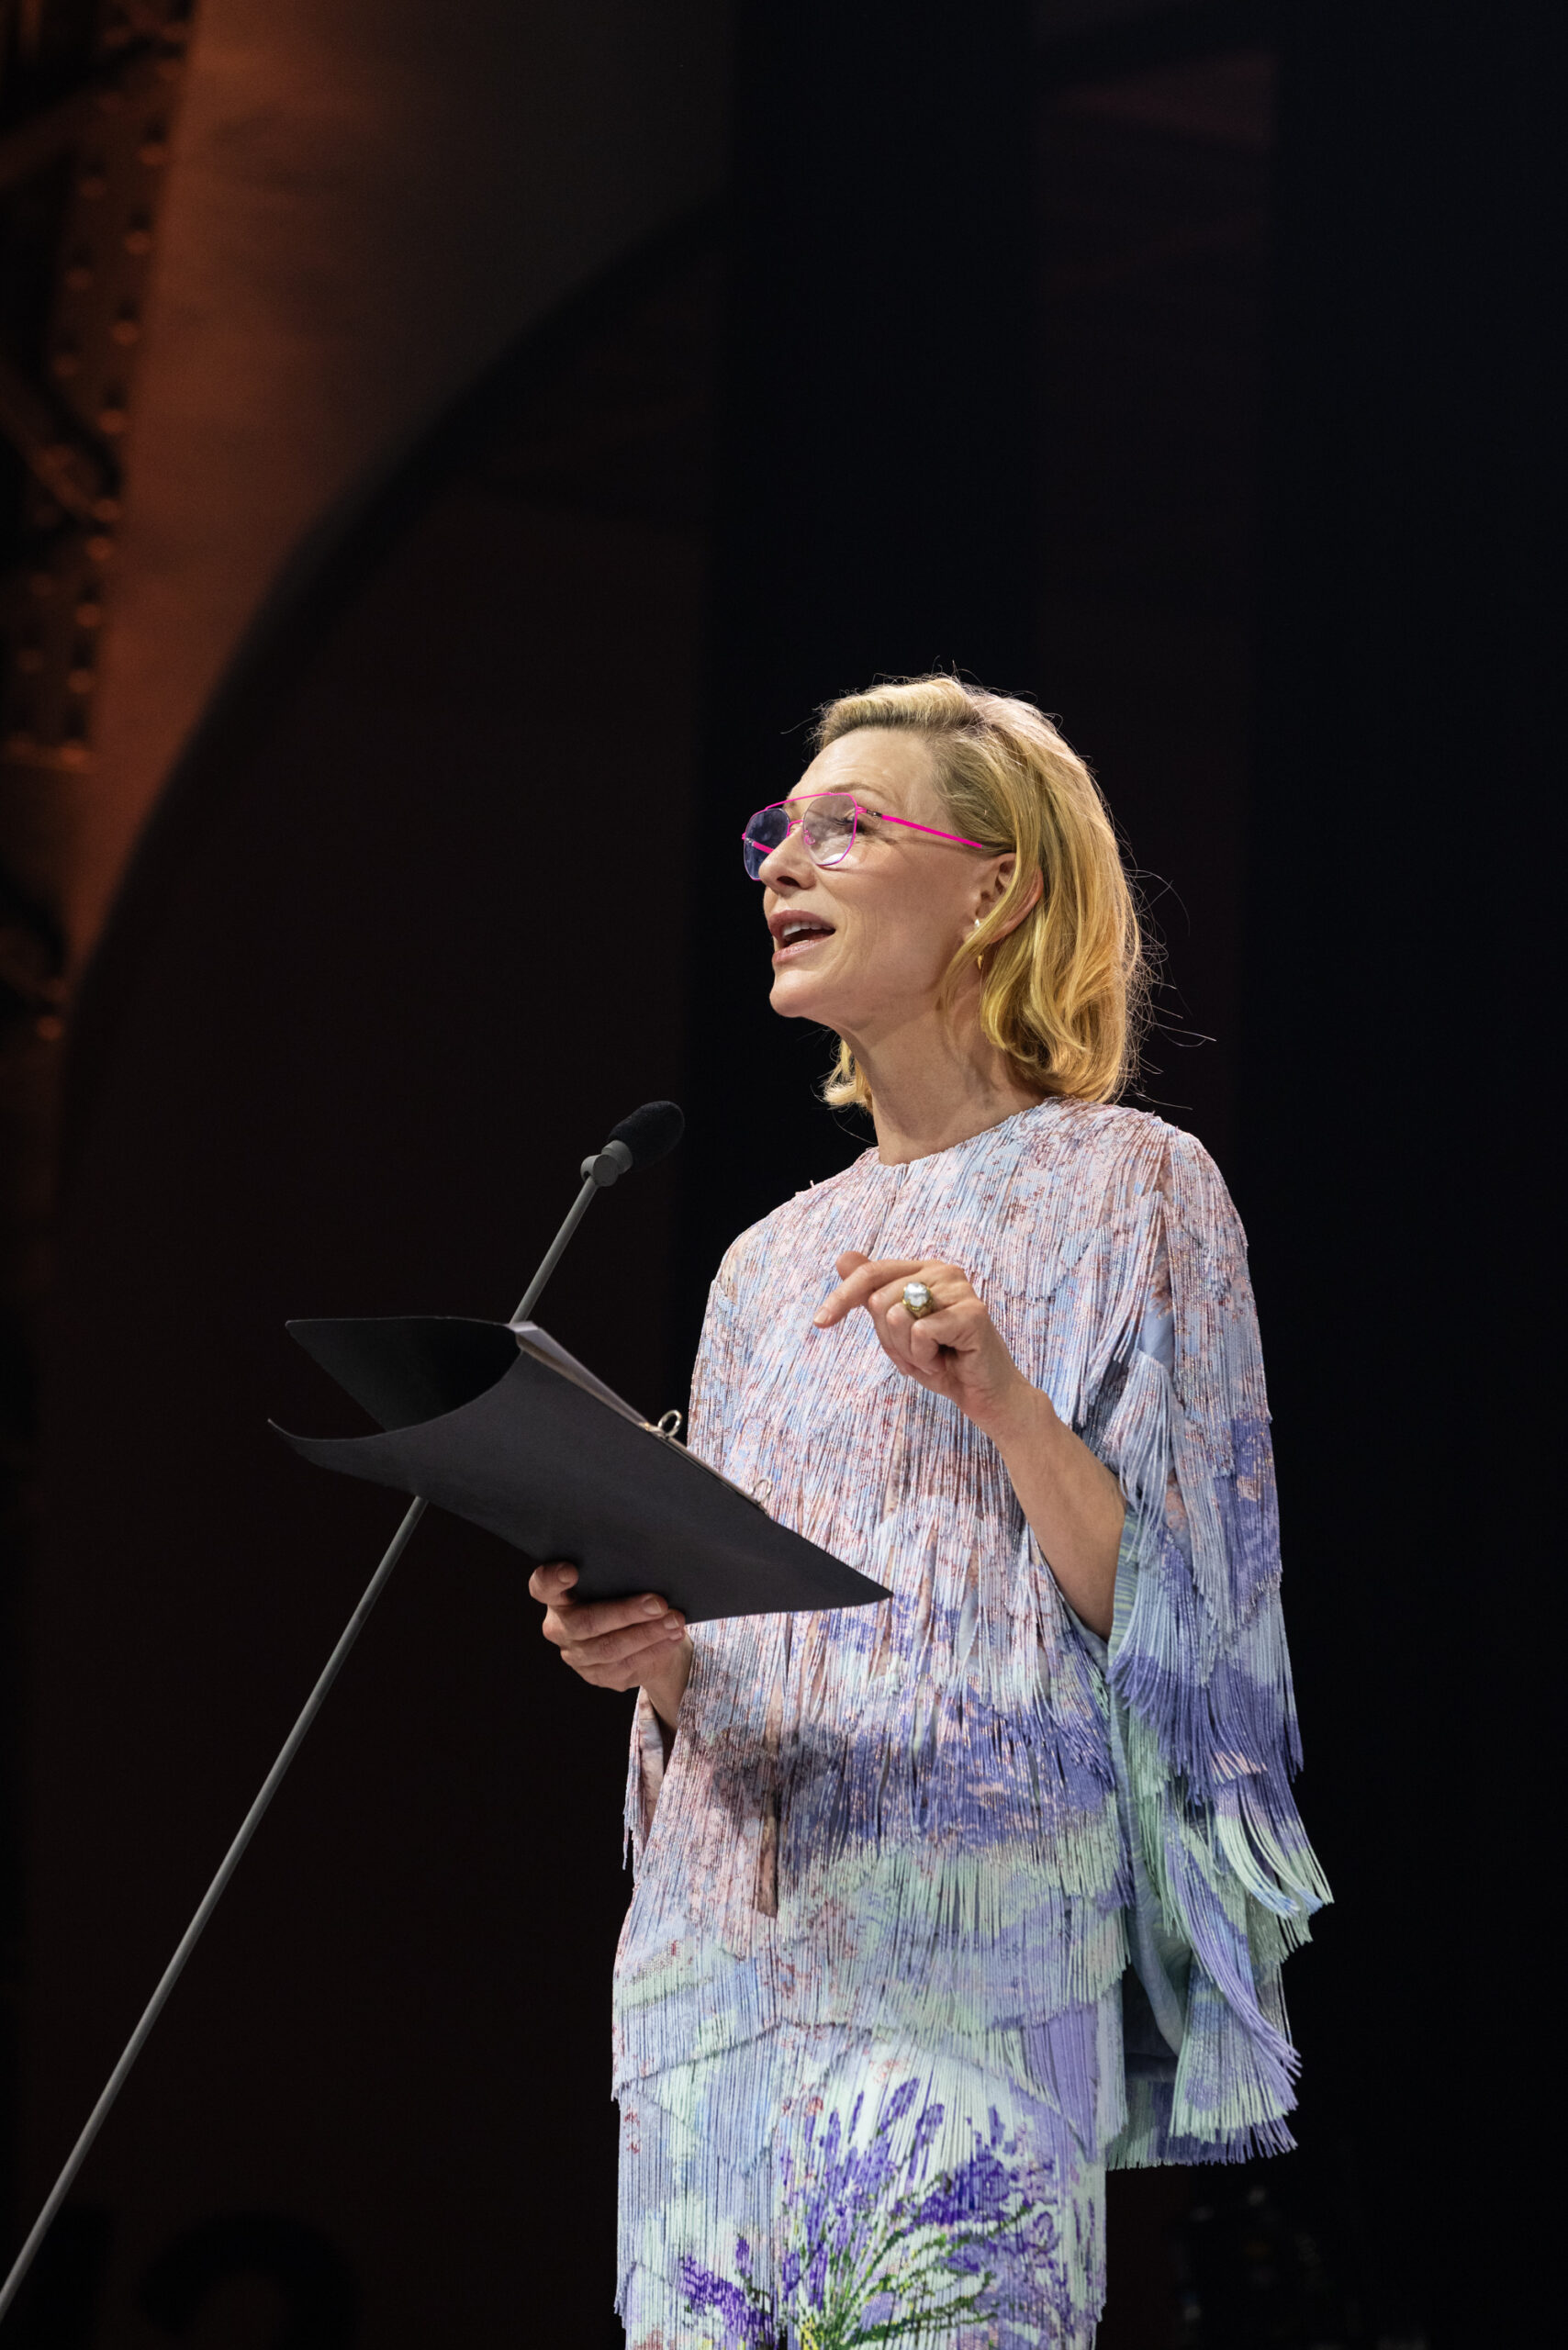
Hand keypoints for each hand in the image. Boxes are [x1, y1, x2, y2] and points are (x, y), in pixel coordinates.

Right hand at [528, 1562, 692, 1728]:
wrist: (640, 1634)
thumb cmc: (625, 1594)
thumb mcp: (618, 1581)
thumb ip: (618, 1575)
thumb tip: (648, 1567)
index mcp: (557, 1597)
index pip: (542, 1586)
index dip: (552, 1580)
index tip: (571, 1571)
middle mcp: (559, 1628)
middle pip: (586, 1622)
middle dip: (626, 1613)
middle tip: (658, 1603)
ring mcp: (575, 1655)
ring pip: (609, 1648)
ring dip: (647, 1634)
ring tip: (674, 1621)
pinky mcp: (596, 1675)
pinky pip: (625, 1666)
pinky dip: (653, 1650)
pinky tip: (672, 1638)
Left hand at [812, 1249, 1035, 1443]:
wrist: (985, 1396)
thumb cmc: (943, 1362)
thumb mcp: (897, 1331)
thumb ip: (873, 1294)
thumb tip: (842, 1257)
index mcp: (924, 1270)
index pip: (870, 1274)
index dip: (841, 1298)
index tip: (820, 1323)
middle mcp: (943, 1271)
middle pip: (878, 1300)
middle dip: (889, 1340)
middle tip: (918, 1354)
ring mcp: (960, 1289)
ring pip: (896, 1315)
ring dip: (907, 1351)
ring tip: (934, 1357)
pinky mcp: (972, 1312)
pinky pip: (920, 1333)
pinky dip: (924, 1358)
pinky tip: (946, 1361)